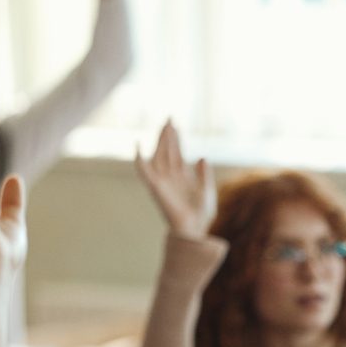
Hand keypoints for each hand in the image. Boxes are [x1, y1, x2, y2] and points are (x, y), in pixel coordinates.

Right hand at [134, 121, 215, 239]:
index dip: (176, 138)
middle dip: (168, 135)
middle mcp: (172, 176)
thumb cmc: (202, 214)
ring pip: (159, 155)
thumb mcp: (207, 190)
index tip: (175, 124)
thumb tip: (201, 157)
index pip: (178, 152)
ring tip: (164, 126)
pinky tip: (138, 146)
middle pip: (168, 150)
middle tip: (169, 118)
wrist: (195, 228)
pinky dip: (139, 159)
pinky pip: (144, 171)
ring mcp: (163, 180)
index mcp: (184, 176)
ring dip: (161, 141)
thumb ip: (204, 174)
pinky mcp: (156, 187)